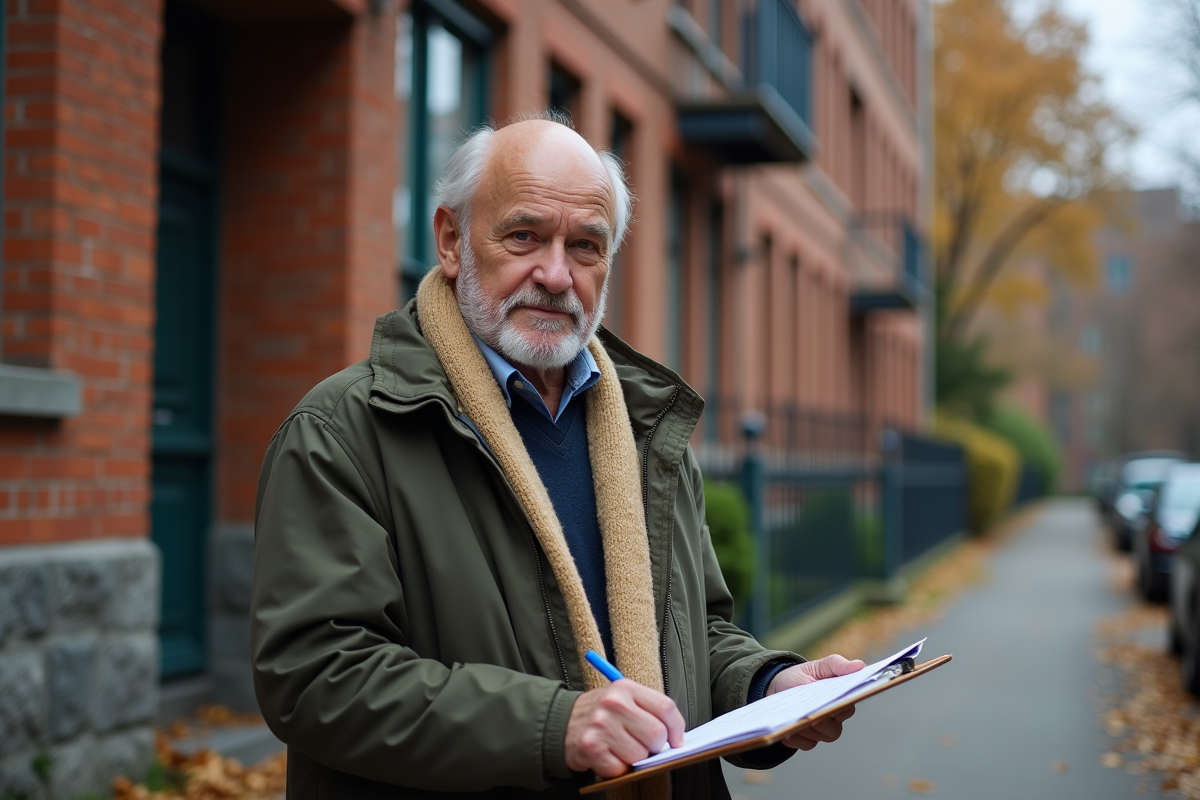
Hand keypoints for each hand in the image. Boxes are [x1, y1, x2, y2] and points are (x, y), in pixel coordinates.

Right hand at [564, 680, 685, 777]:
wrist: (560, 722)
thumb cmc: (600, 713)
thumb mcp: (622, 699)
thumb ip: (649, 710)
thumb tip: (676, 737)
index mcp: (625, 688)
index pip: (666, 707)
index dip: (677, 728)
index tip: (676, 740)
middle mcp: (613, 703)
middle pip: (656, 734)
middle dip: (654, 746)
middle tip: (642, 744)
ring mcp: (601, 725)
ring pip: (639, 755)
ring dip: (633, 758)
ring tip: (619, 747)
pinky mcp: (590, 748)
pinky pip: (620, 769)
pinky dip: (616, 768)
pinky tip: (607, 755)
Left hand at [766, 655, 864, 750]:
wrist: (775, 686)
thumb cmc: (801, 676)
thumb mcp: (817, 666)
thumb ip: (837, 665)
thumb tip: (859, 665)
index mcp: (839, 699)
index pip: (848, 707)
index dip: (843, 709)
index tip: (835, 707)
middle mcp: (833, 718)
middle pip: (835, 729)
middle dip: (825, 726)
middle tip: (815, 721)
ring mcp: (820, 730)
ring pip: (820, 738)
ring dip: (808, 731)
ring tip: (795, 723)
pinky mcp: (805, 737)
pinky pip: (806, 744)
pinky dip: (796, 739)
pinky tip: (787, 735)